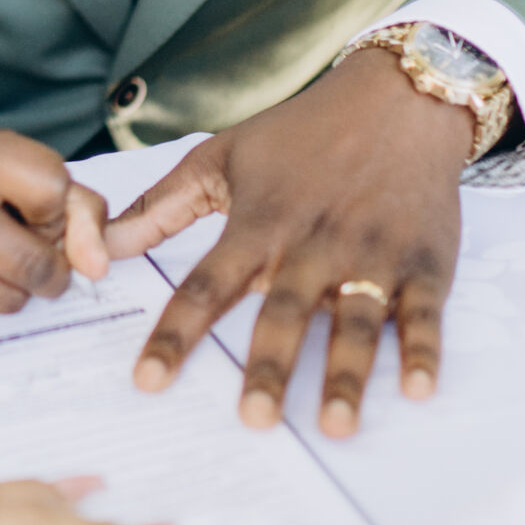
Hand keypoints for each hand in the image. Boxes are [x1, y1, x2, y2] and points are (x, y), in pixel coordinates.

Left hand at [104, 49, 472, 437]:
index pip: (207, 285)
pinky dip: (423, 351)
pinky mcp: (424, 262)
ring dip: (346, 374)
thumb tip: (100, 248)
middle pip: (286, 313)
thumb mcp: (221, 156)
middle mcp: (314, 243)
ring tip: (335, 426)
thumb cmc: (301, 132)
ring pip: (357, 322)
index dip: (176, 334)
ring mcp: (373, 254)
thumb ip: (160, 207)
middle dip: (271, 367)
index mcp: (260, 222)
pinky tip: (418, 391)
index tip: (148, 380)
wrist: (399, 97)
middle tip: (254, 419)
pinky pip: (424, 313)